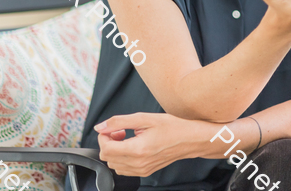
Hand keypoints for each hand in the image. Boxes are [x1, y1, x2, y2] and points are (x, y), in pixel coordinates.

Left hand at [95, 112, 213, 176]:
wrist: (190, 139)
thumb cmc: (173, 127)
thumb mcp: (145, 118)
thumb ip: (120, 121)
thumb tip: (101, 126)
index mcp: (138, 149)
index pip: (106, 149)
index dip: (104, 136)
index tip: (112, 128)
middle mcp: (138, 163)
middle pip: (107, 158)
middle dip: (109, 142)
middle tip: (121, 131)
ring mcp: (141, 170)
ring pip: (114, 164)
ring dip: (115, 151)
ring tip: (128, 139)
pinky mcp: (145, 172)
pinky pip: (124, 169)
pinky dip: (123, 158)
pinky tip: (133, 147)